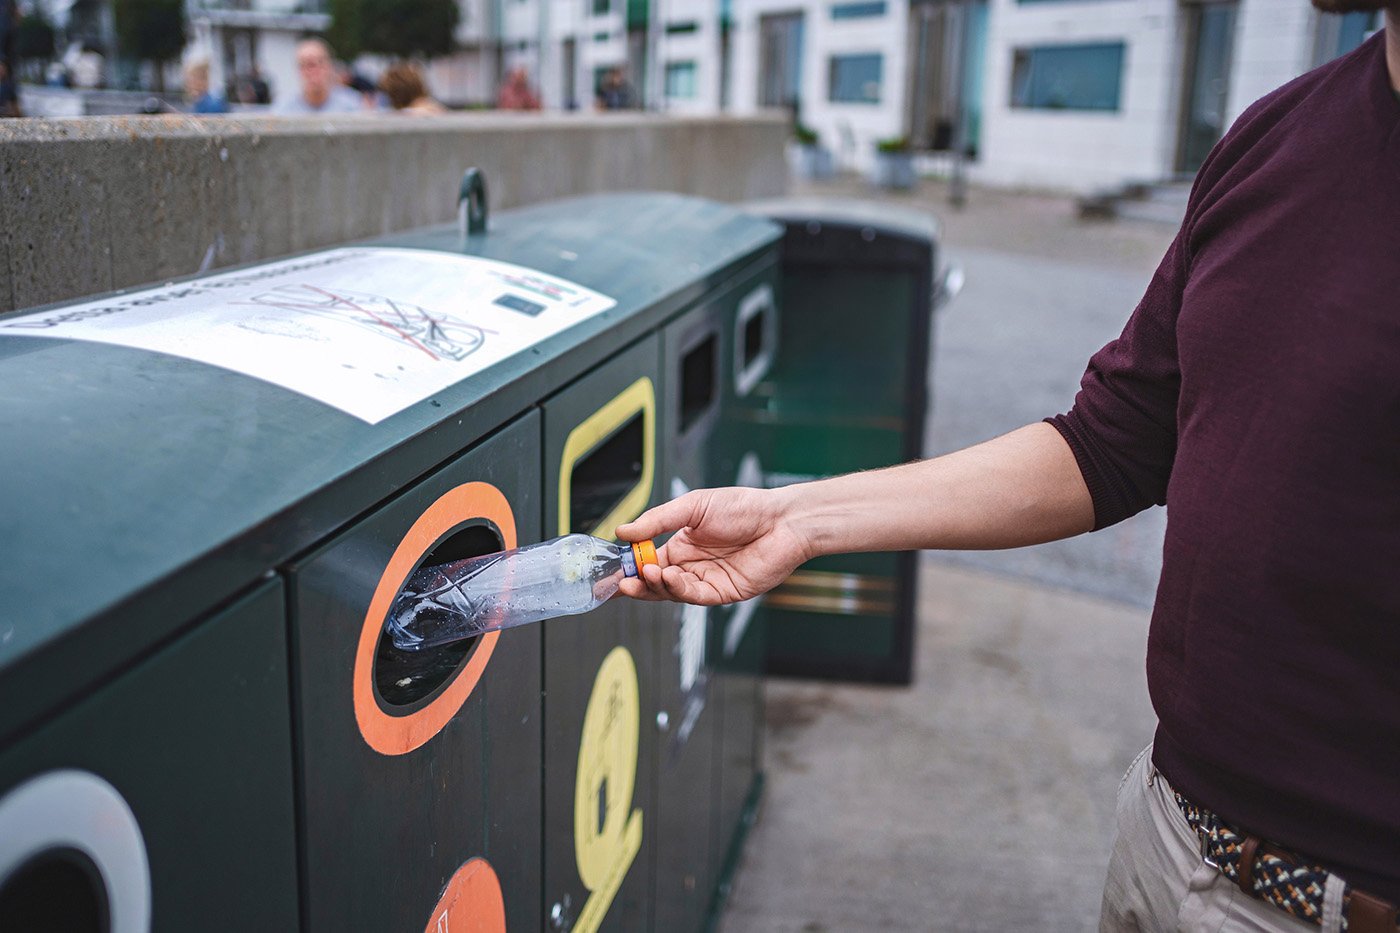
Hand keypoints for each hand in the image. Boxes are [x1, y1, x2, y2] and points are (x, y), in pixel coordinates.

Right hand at [615, 486, 809, 604]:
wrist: (782, 520)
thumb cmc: (745, 507)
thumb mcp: (693, 506)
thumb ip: (657, 520)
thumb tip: (623, 530)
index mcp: (683, 544)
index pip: (648, 561)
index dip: (630, 566)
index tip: (612, 569)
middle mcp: (692, 565)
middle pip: (655, 582)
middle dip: (636, 583)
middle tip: (620, 582)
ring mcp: (707, 580)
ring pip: (671, 592)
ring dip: (654, 586)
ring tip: (644, 575)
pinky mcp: (723, 593)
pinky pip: (694, 596)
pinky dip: (678, 589)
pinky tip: (669, 578)